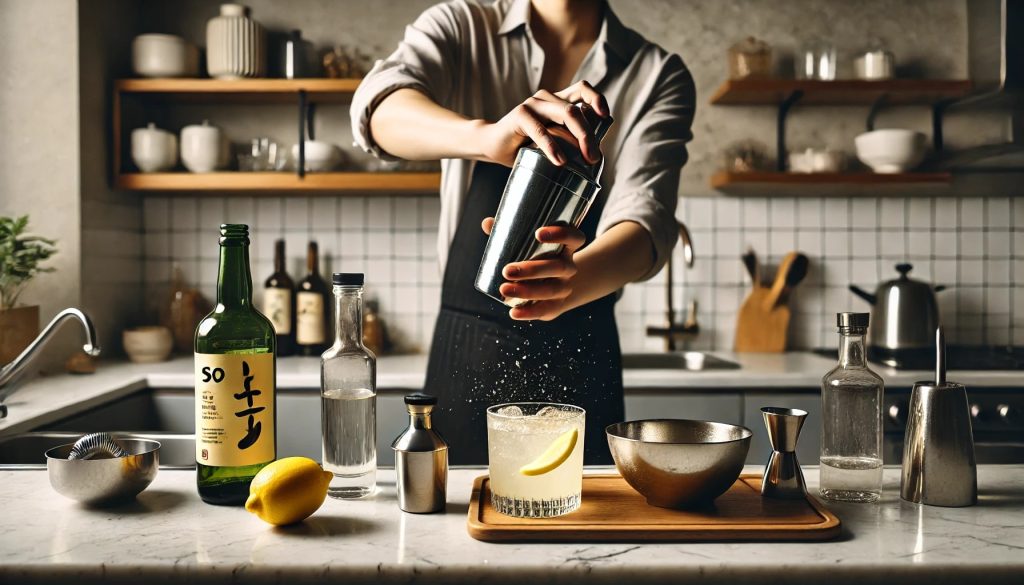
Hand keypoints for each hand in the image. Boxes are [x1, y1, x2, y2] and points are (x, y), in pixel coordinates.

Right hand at [476, 80, 609, 167]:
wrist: (493, 145)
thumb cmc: (526, 145)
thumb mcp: (552, 140)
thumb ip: (569, 139)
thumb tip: (595, 154)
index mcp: (556, 101)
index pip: (582, 89)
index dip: (596, 98)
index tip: (606, 115)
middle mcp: (546, 98)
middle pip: (576, 108)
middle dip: (590, 134)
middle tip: (594, 157)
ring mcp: (533, 104)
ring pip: (565, 113)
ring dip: (579, 137)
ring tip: (585, 159)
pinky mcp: (519, 115)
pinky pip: (540, 129)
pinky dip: (552, 146)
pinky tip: (559, 160)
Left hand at [481, 218, 585, 320]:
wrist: (556, 284)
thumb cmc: (537, 257)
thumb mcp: (529, 245)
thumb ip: (510, 233)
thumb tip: (488, 223)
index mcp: (566, 248)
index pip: (574, 238)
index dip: (561, 234)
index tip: (538, 233)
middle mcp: (569, 267)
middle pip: (558, 267)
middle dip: (532, 269)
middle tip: (507, 270)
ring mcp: (564, 287)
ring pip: (551, 290)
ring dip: (527, 291)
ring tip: (504, 289)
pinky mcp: (556, 306)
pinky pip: (545, 310)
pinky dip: (529, 313)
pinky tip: (513, 312)